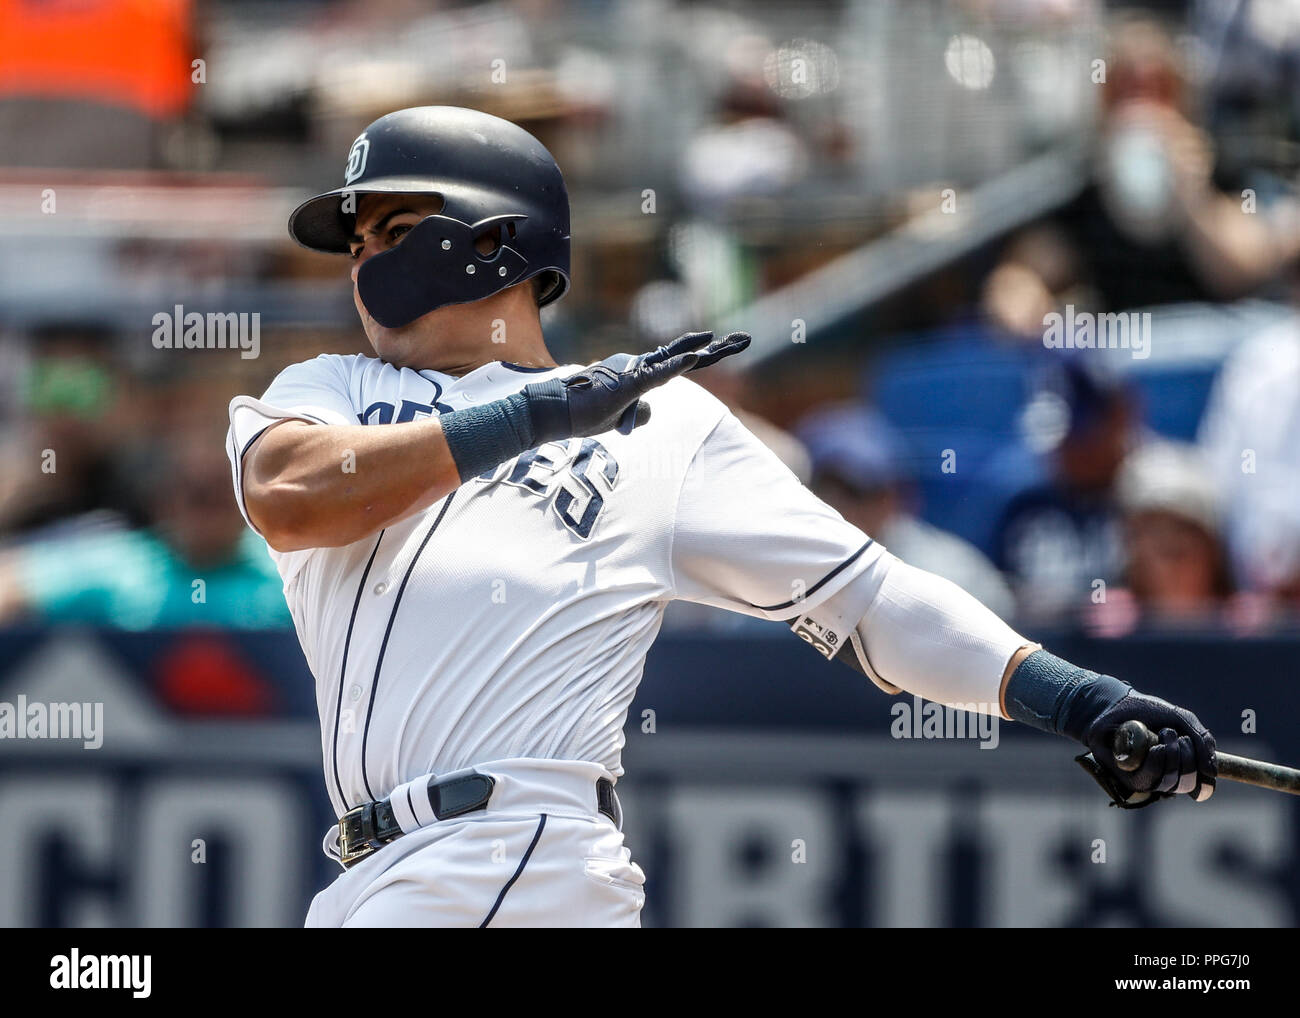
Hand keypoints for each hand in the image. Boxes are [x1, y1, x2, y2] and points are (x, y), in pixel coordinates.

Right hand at [523, 330, 750, 441]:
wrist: (551, 411)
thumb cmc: (580, 414)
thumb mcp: (618, 417)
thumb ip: (638, 411)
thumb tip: (654, 408)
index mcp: (637, 374)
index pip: (675, 362)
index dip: (701, 354)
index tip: (722, 344)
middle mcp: (637, 367)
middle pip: (683, 356)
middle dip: (716, 349)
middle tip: (744, 338)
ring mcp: (631, 373)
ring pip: (674, 362)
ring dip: (704, 355)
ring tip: (733, 343)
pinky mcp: (625, 384)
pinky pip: (655, 375)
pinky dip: (676, 366)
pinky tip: (696, 358)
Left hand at [1075, 689, 1216, 808]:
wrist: (1117, 703)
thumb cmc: (1150, 712)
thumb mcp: (1183, 720)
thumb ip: (1203, 741)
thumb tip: (1211, 773)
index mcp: (1180, 767)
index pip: (1200, 788)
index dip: (1206, 781)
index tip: (1203, 764)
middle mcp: (1164, 776)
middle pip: (1187, 784)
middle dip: (1189, 758)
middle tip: (1177, 735)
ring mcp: (1145, 778)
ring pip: (1169, 783)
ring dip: (1173, 757)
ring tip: (1164, 734)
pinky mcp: (1126, 777)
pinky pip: (1147, 780)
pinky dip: (1156, 763)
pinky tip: (1155, 747)